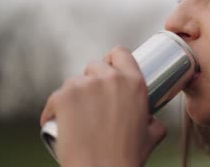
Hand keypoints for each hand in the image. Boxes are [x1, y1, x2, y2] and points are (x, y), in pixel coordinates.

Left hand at [40, 47, 166, 166]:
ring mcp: (85, 85)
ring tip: (76, 117)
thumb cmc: (128, 156)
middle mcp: (110, 78)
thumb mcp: (153, 135)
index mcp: (134, 83)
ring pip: (74, 81)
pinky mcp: (63, 96)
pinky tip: (57, 122)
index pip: (120, 53)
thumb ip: (154, 122)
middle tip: (92, 100)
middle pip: (95, 65)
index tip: (108, 69)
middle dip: (92, 79)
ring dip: (74, 94)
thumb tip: (152, 120)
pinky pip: (55, 97)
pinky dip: (54, 110)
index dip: (113, 59)